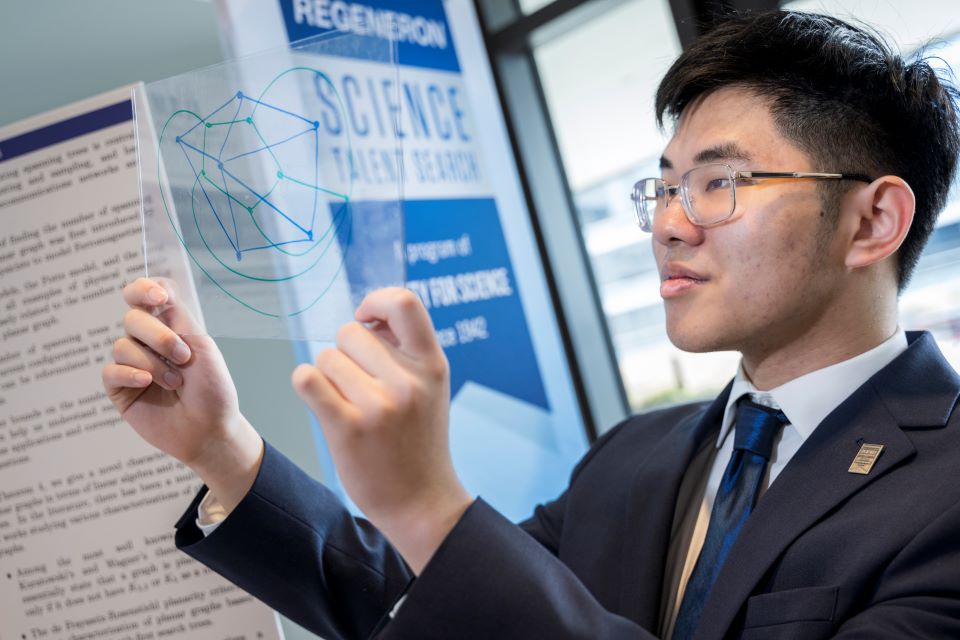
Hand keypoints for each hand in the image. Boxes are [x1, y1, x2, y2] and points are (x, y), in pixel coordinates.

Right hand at [102, 277, 262, 512]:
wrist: (211, 430)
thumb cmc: (213, 391)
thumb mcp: (203, 348)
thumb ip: (177, 320)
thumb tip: (152, 302)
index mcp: (172, 327)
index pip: (148, 295)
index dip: (145, 289)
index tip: (159, 298)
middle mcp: (149, 342)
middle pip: (133, 317)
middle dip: (158, 335)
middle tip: (182, 357)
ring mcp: (133, 365)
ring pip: (122, 345)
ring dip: (153, 363)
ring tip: (176, 383)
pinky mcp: (120, 389)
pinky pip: (111, 370)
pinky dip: (130, 373)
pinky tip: (147, 383)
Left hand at [292, 287, 471, 572]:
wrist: (420, 501)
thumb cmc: (417, 440)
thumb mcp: (430, 388)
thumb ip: (404, 351)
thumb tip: (364, 316)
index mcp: (432, 365)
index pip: (404, 302)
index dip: (376, 302)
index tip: (367, 322)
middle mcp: (408, 381)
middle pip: (349, 332)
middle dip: (346, 353)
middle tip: (359, 385)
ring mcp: (379, 405)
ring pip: (326, 358)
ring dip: (329, 377)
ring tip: (350, 405)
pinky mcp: (348, 427)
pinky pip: (307, 379)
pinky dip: (307, 385)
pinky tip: (322, 402)